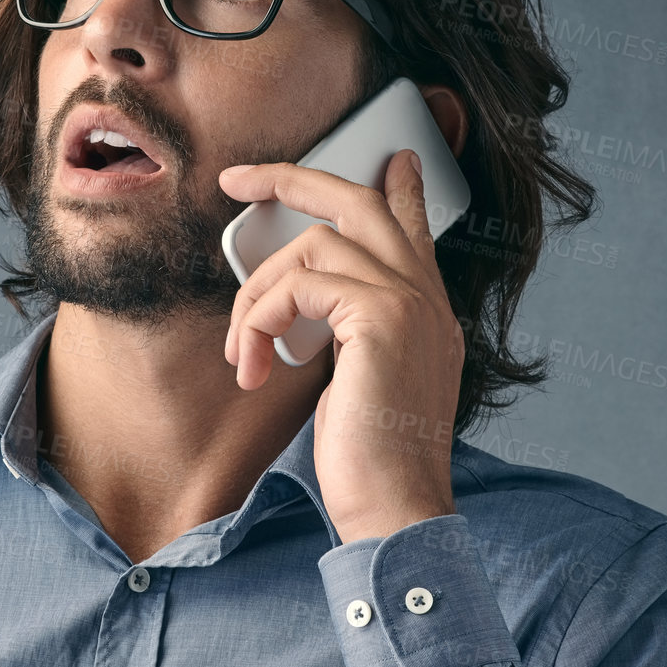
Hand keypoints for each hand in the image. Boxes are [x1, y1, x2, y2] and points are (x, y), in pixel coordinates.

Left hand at [218, 150, 463, 542]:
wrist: (395, 508)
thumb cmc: (370, 458)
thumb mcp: (361, 379)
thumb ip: (349, 330)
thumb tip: (306, 298)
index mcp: (427, 311)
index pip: (414, 225)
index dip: (399, 185)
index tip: (392, 158)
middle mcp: (426, 297)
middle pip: (360, 201)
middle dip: (293, 177)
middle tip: (239, 179)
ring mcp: (409, 302)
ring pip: (312, 244)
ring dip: (256, 293)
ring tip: (239, 349)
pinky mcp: (379, 317)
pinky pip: (299, 284)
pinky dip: (259, 318)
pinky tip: (251, 363)